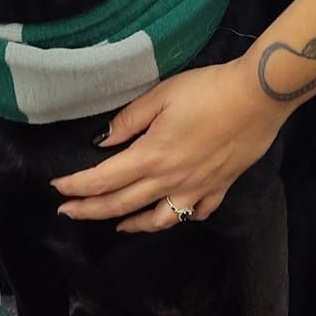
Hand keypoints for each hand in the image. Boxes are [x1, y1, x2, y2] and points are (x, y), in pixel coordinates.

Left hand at [51, 60, 288, 232]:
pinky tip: (173, 213)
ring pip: (157, 218)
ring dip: (131, 224)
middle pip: (121, 204)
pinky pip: (195, 212)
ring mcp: (196, 188)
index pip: (103, 179)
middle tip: (67, 212)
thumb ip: (129, 120)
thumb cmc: (209, 90)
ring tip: (116, 225)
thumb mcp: (162, 95)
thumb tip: (103, 142)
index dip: (77, 186)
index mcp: (151, 156)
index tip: (57, 188)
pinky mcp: (219, 187)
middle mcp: (170, 180)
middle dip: (89, 210)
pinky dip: (179, 217)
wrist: (258, 98)